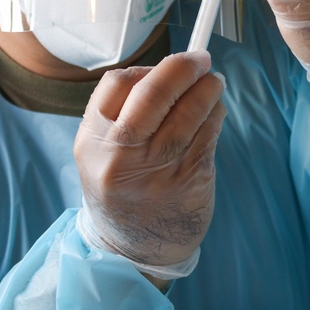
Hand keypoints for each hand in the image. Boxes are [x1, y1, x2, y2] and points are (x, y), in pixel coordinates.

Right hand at [73, 51, 225, 270]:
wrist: (133, 251)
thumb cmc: (120, 189)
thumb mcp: (100, 154)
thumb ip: (122, 113)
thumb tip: (169, 69)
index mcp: (93, 142)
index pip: (117, 84)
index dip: (147, 68)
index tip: (166, 64)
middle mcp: (122, 155)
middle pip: (155, 92)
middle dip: (182, 68)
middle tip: (201, 59)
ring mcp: (158, 168)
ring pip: (190, 110)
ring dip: (208, 88)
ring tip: (214, 83)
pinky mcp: (190, 178)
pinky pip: (209, 132)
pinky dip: (216, 114)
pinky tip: (215, 110)